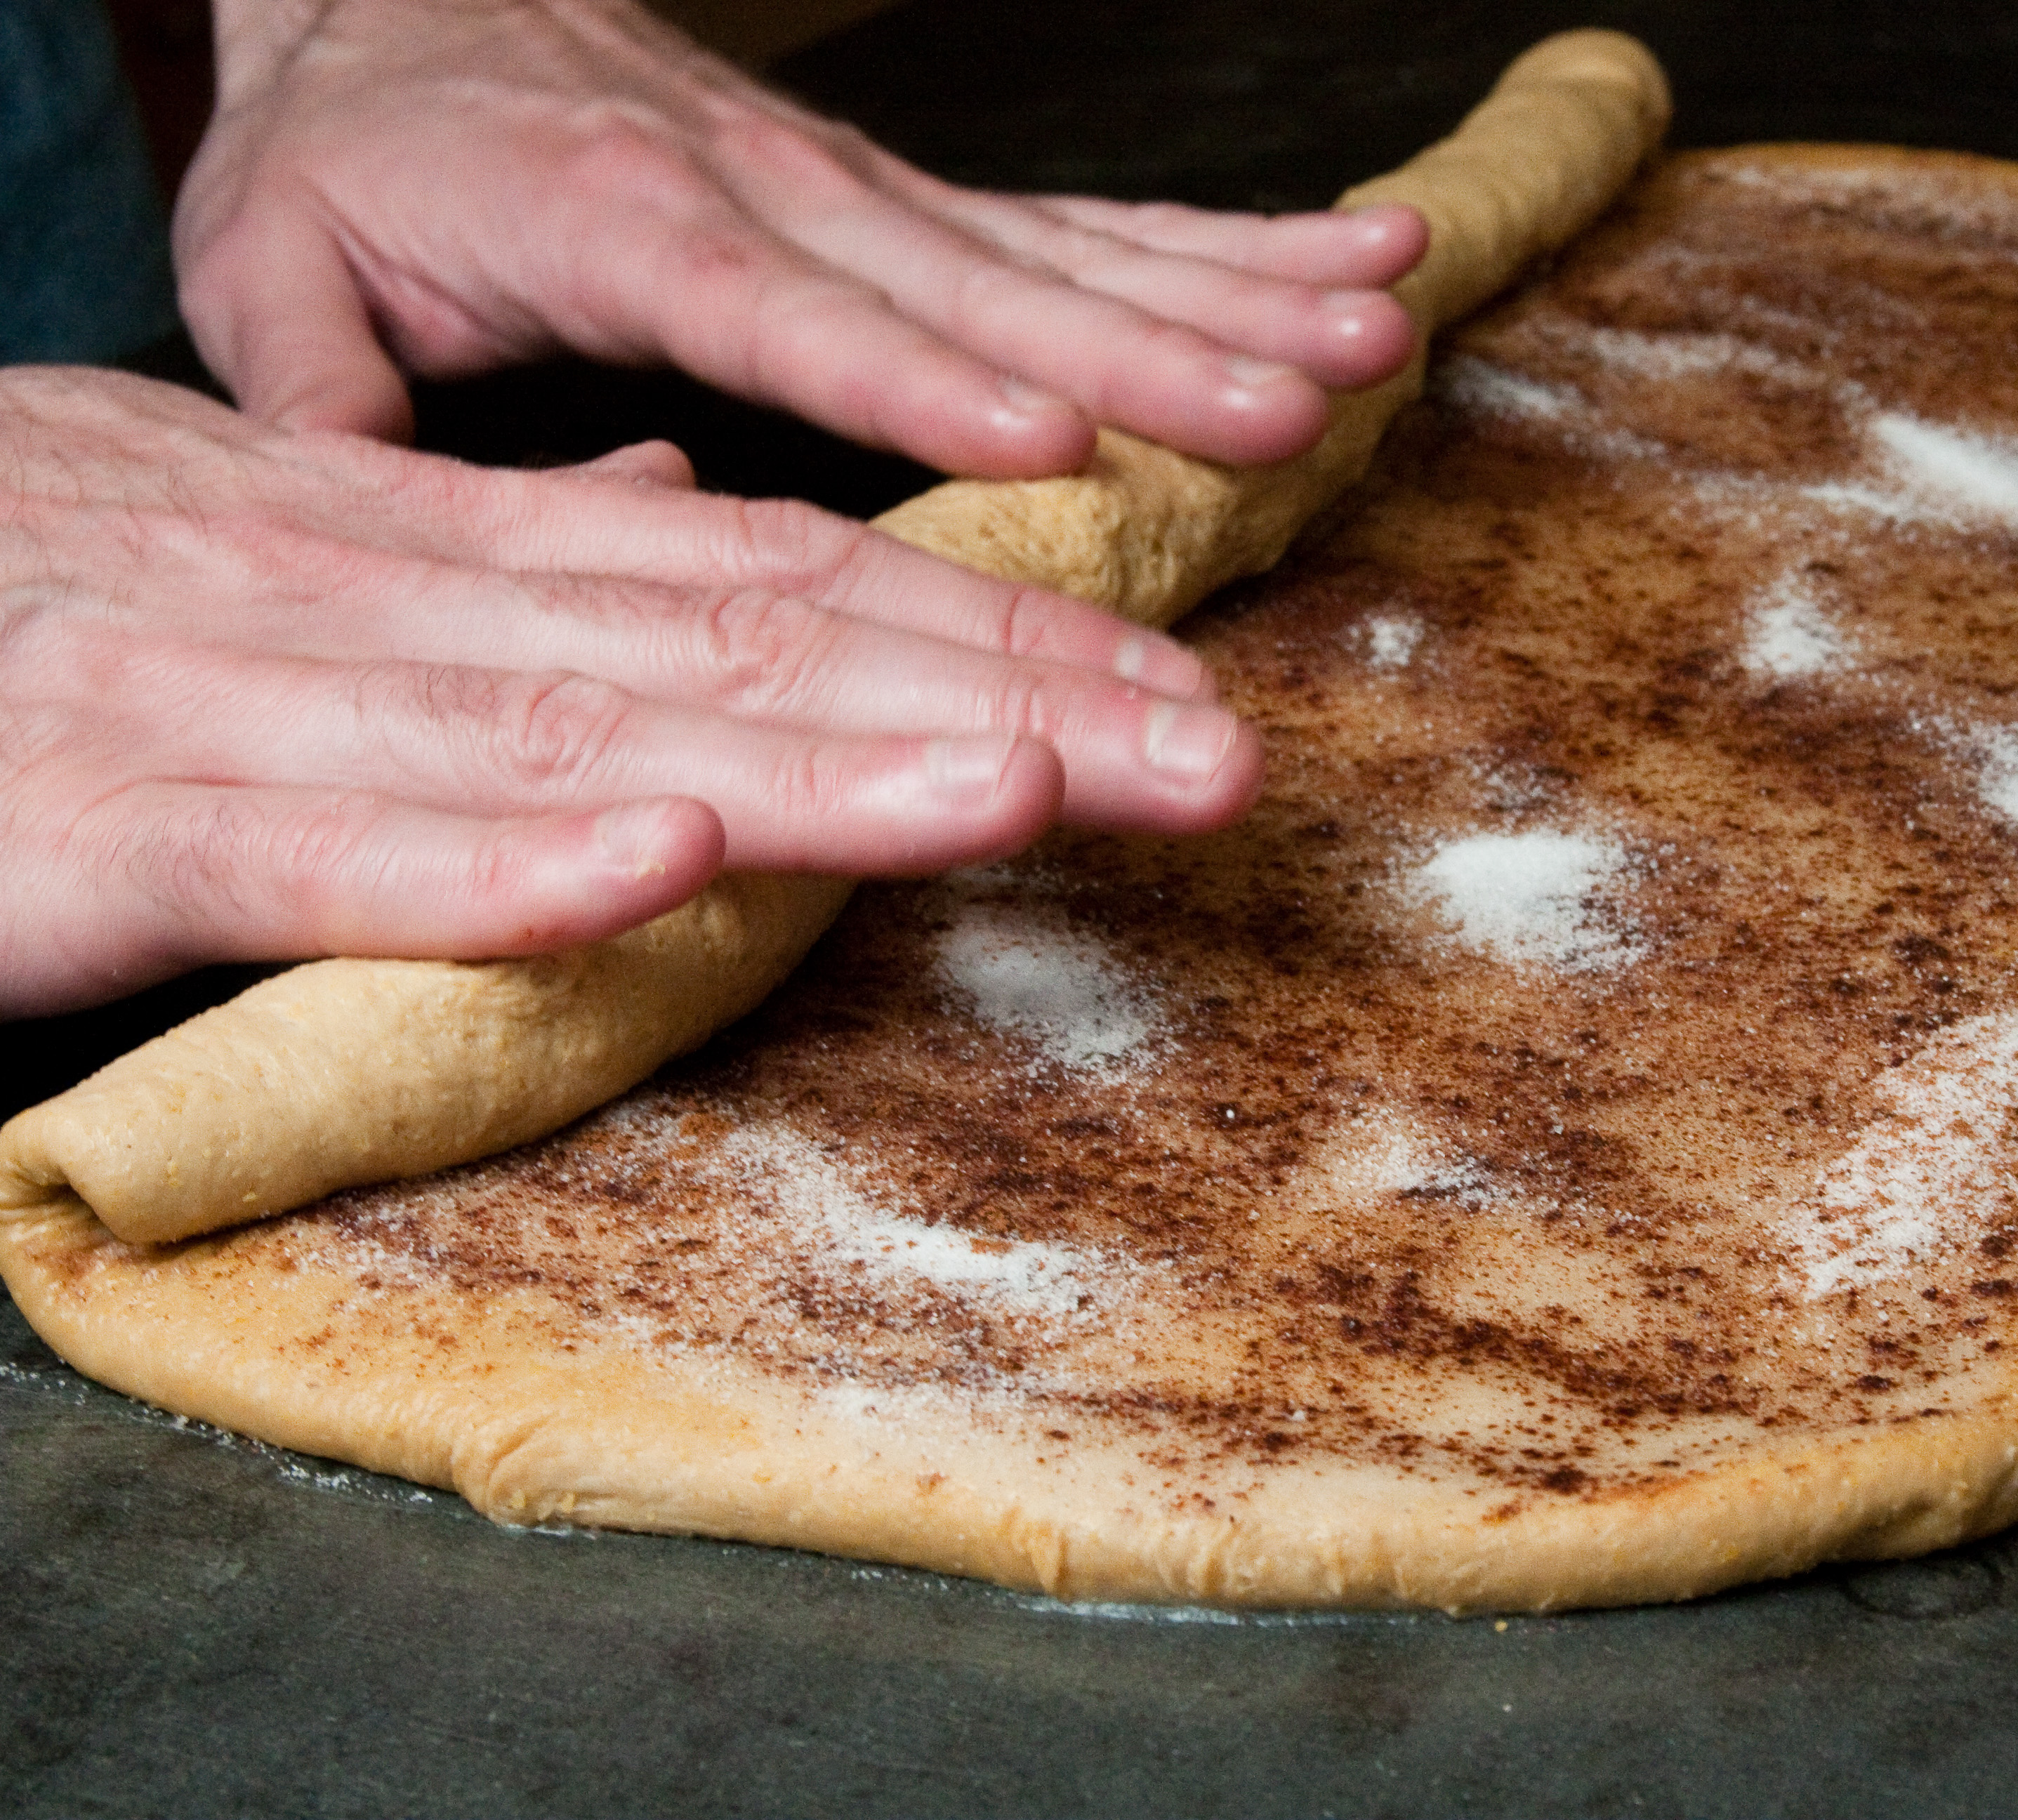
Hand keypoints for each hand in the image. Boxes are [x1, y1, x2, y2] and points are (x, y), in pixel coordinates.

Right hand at [0, 368, 1261, 1016]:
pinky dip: (501, 859)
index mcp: (443, 549)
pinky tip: (664, 864)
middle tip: (1212, 751)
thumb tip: (682, 512)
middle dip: (999, 692)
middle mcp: (385, 602)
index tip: (1168, 687)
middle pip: (745, 640)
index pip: (775, 575)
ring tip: (1029, 779)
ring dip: (822, 756)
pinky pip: (326, 851)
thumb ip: (500, 543)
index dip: (988, 629)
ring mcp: (250, 704)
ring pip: (582, 725)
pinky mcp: (104, 823)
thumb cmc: (45, 594)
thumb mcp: (296, 542)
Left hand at [177, 0, 1427, 473]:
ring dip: (1235, 290)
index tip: (1054, 436)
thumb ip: (331, 409)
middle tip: (1299, 400)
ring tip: (1377, 321)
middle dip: (1153, 350)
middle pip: (985, 280)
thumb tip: (443, 531)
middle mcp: (775, 193)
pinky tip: (1352, 248)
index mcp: (618, 218)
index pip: (788, 311)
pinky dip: (1225, 239)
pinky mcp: (913, 200)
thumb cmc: (355, 155)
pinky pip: (1089, 220)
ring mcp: (862, 189)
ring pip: (1071, 244)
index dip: (920, 375)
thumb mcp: (273, 277)